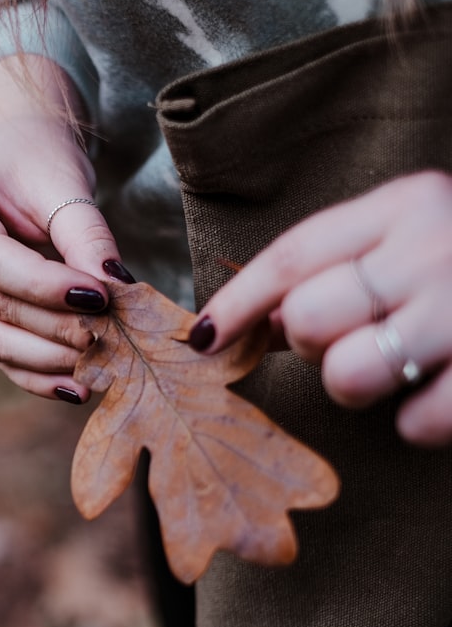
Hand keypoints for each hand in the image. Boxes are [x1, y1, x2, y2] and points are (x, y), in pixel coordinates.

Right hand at [0, 57, 133, 402]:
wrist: (14, 156)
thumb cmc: (37, 159)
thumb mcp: (65, 183)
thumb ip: (86, 234)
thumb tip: (114, 288)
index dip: (41, 285)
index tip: (99, 297)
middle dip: (53, 325)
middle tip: (111, 333)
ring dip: (46, 356)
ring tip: (100, 362)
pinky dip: (35, 372)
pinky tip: (77, 387)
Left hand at [190, 170, 451, 445]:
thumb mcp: (410, 232)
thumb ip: (334, 264)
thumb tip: (232, 324)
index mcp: (408, 203)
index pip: (293, 256)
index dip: (237, 303)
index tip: (198, 338)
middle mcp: (436, 247)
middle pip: (308, 317)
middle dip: (308, 341)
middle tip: (347, 335)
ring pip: (348, 375)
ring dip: (355, 384)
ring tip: (393, 366)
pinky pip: (416, 423)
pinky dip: (416, 422)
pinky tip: (438, 395)